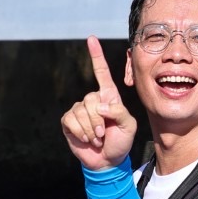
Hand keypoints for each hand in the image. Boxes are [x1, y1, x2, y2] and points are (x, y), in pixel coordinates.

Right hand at [60, 37, 136, 170]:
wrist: (107, 159)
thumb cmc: (121, 141)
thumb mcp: (129, 126)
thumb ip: (120, 113)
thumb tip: (100, 106)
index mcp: (109, 96)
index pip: (101, 72)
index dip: (96, 56)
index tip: (91, 39)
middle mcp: (93, 100)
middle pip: (90, 100)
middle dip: (98, 120)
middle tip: (104, 133)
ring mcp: (79, 110)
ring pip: (81, 112)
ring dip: (90, 129)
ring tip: (97, 137)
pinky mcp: (68, 121)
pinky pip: (71, 121)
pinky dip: (80, 132)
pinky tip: (87, 139)